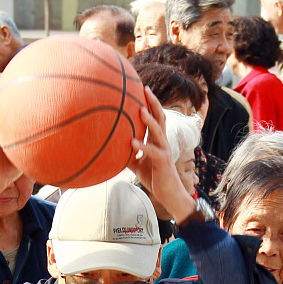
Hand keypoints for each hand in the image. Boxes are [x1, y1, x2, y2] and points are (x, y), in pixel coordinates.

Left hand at [128, 86, 194, 222]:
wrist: (170, 195)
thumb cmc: (155, 178)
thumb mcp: (138, 165)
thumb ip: (129, 155)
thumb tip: (112, 150)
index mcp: (157, 141)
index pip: (155, 118)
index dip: (150, 103)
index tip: (142, 89)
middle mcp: (163, 142)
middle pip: (160, 117)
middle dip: (153, 102)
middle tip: (145, 88)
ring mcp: (164, 151)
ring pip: (159, 131)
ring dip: (149, 120)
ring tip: (140, 109)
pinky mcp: (163, 162)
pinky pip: (153, 152)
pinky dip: (142, 146)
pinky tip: (132, 142)